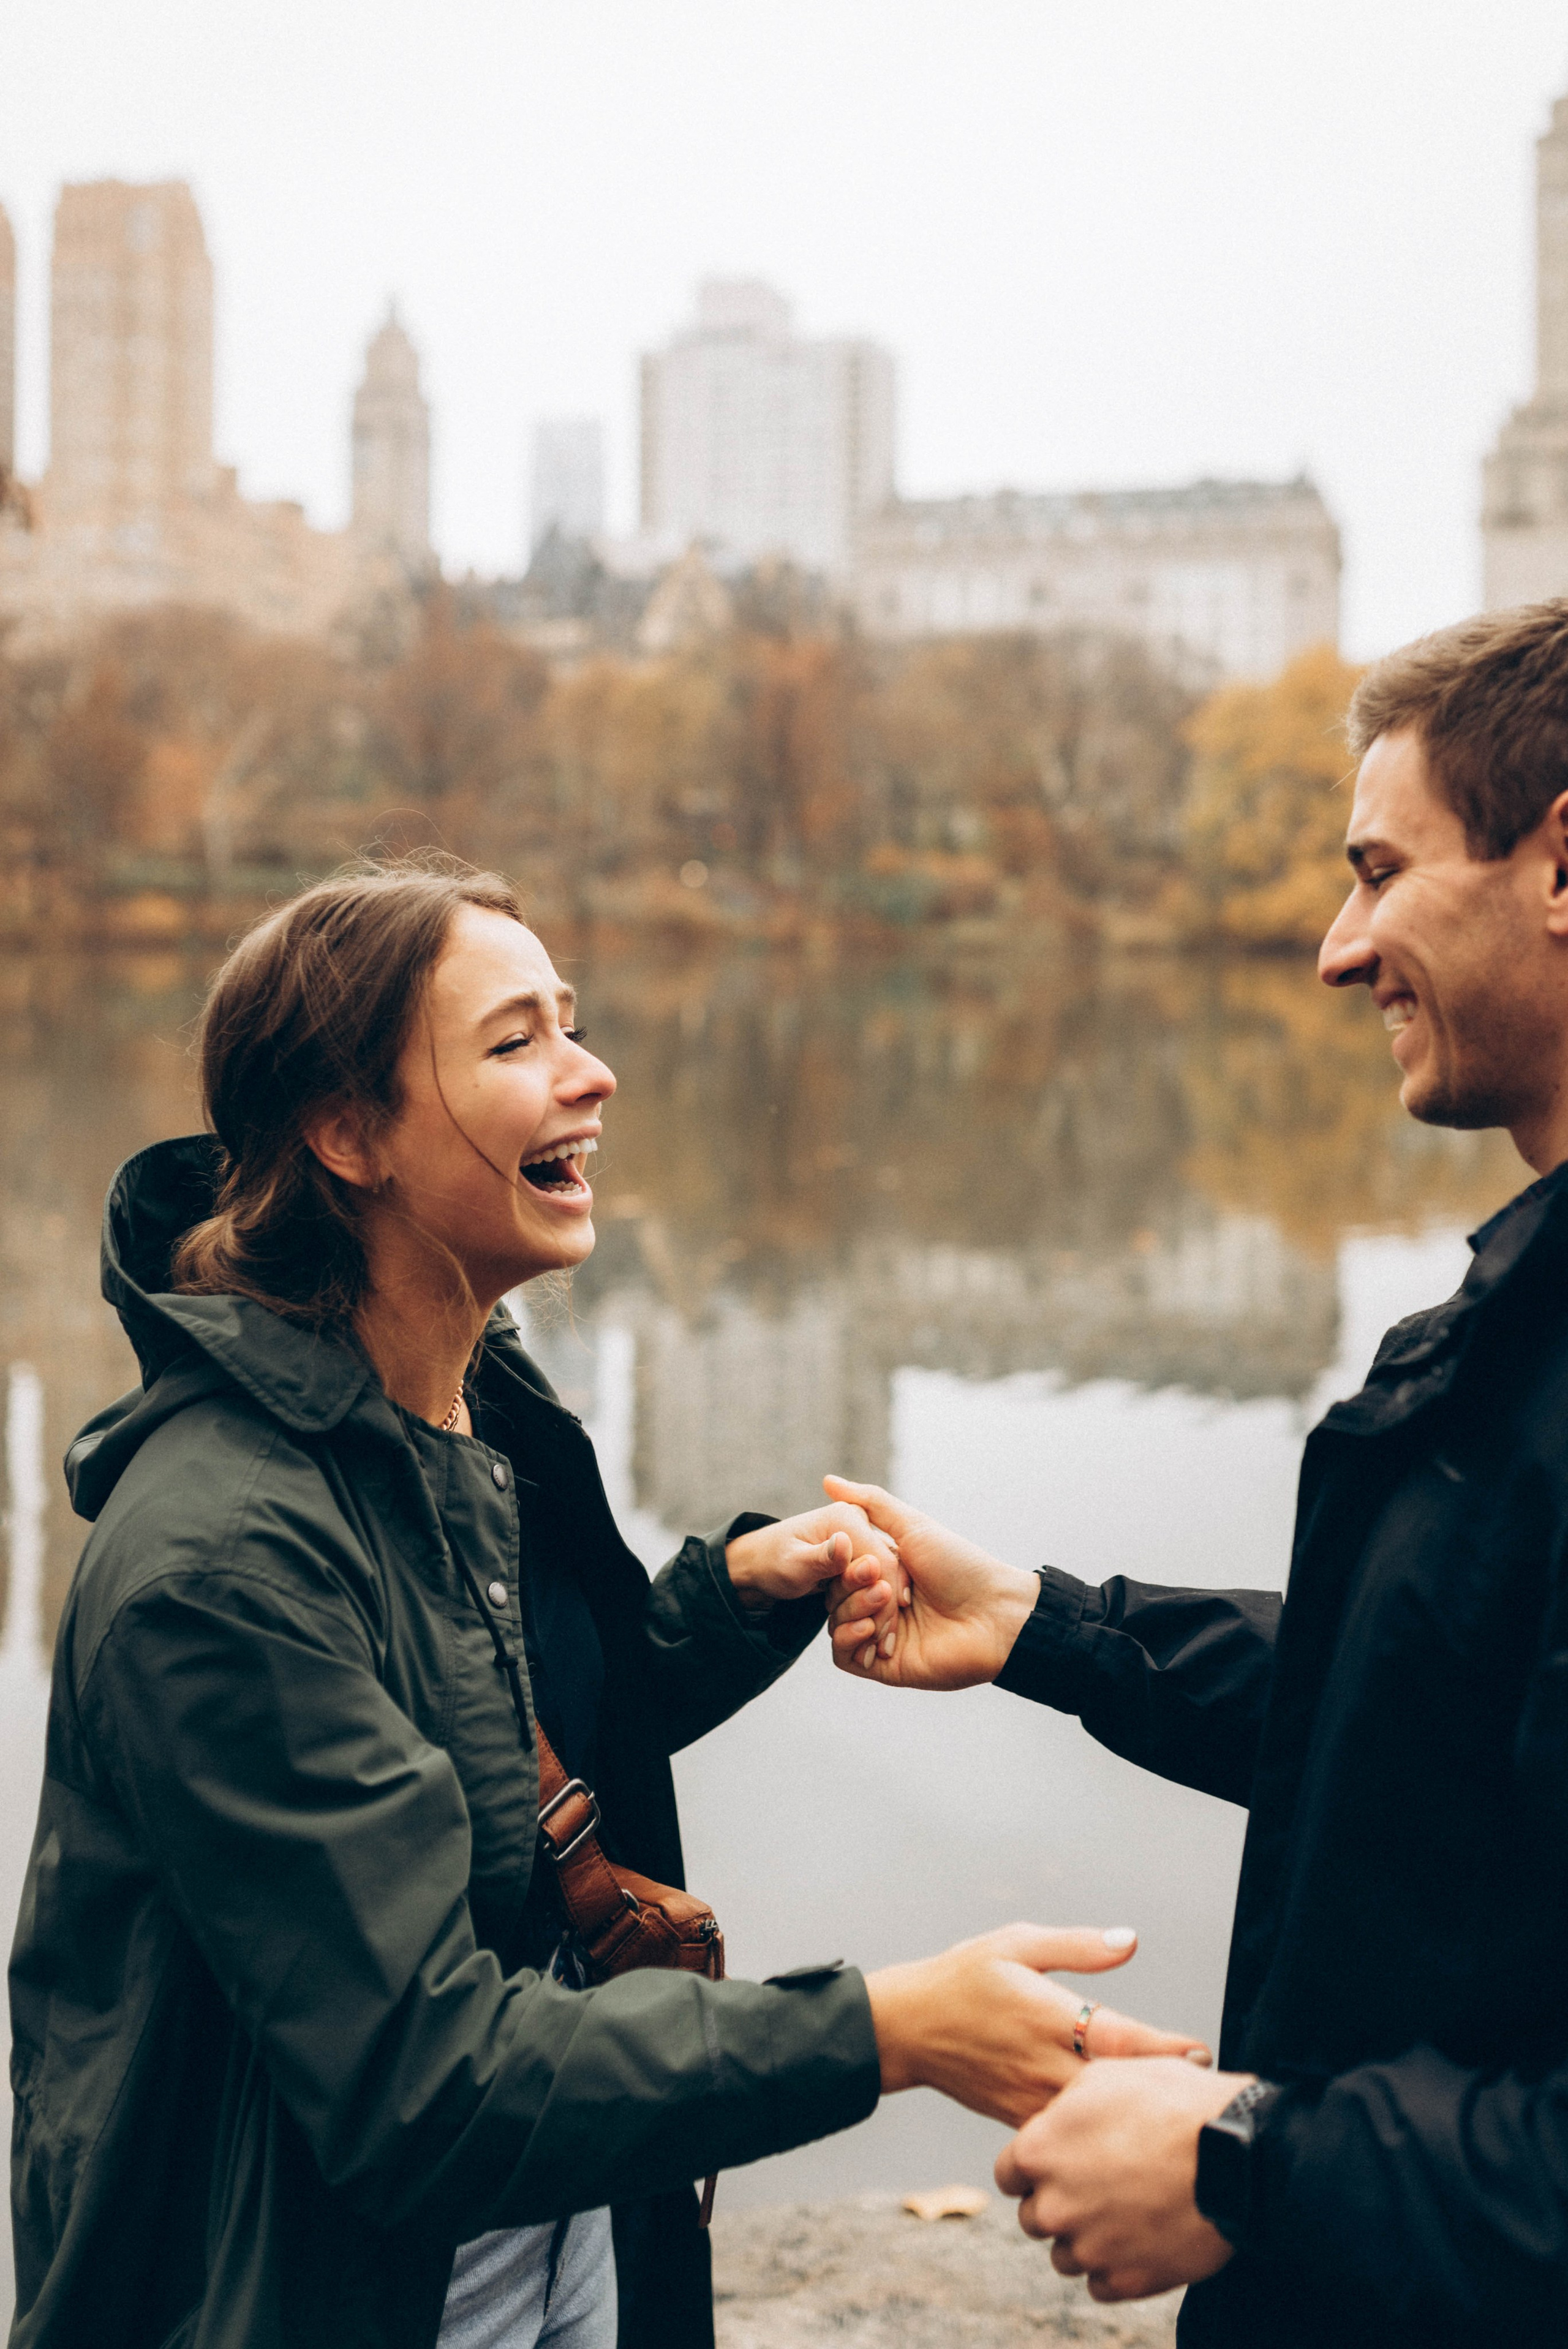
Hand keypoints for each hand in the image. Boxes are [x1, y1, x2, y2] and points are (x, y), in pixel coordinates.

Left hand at [725, 1503, 904, 1629]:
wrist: (761, 1565)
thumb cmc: (770, 1562)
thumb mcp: (792, 1564)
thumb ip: (820, 1558)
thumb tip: (844, 1544)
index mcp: (847, 1517)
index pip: (882, 1562)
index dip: (883, 1599)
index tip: (874, 1631)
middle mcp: (860, 1524)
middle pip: (888, 1572)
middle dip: (881, 1609)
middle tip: (874, 1645)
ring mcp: (863, 1540)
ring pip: (885, 1581)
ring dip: (877, 1611)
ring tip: (868, 1642)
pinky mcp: (862, 1557)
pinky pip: (877, 1584)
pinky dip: (873, 1608)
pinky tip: (867, 1631)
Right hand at [821, 1476, 1038, 1687]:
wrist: (994, 1614)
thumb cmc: (960, 1567)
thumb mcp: (914, 1526)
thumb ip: (871, 1503)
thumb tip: (828, 1480)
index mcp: (885, 1575)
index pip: (841, 1569)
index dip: (844, 1563)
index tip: (865, 1557)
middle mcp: (881, 1606)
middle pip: (835, 1597)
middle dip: (850, 1587)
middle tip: (879, 1581)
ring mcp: (881, 1637)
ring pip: (836, 1625)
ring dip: (852, 1610)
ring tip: (885, 1602)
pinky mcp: (884, 1666)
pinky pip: (843, 1658)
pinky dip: (848, 1640)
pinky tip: (869, 1629)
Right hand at [865, 1925, 1211, 2128]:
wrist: (906, 2029)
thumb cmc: (964, 1977)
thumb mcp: (1016, 1943)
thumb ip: (1077, 1945)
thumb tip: (1131, 1940)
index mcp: (1046, 2014)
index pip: (1118, 2037)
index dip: (1163, 2048)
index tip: (1198, 2050)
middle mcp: (1042, 2061)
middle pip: (1116, 2086)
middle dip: (1159, 2087)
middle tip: (1199, 2083)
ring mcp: (1031, 2098)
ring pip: (1093, 2118)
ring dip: (1131, 2113)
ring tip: (1171, 2108)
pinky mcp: (1020, 2119)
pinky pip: (1066, 2132)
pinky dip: (1096, 2131)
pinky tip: (1121, 2126)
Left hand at [995, 2056, 1244, 2299]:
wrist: (1235, 2155)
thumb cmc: (1171, 2103)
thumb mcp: (1105, 2076)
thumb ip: (1065, 2107)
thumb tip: (1056, 2123)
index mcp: (1038, 2153)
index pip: (1009, 2174)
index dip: (1034, 2168)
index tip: (1061, 2163)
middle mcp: (1053, 2206)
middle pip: (1035, 2218)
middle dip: (1059, 2202)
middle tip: (1100, 2185)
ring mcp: (1088, 2249)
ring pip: (1065, 2256)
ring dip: (1086, 2238)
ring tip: (1125, 2212)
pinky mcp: (1125, 2281)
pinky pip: (1101, 2284)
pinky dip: (1116, 2267)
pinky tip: (1140, 2239)